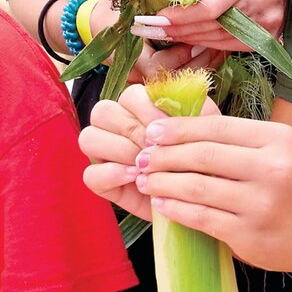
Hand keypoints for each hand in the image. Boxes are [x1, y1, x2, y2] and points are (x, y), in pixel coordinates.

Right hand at [80, 85, 218, 219]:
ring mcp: (106, 153)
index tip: (168, 128)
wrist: (201, 196)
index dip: (146, 110)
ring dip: (119, 150)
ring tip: (144, 165)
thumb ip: (188, 112)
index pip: (129, 95)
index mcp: (140, 108)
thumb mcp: (202, 131)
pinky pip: (90, 174)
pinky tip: (135, 178)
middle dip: (132, 130)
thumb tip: (166, 109)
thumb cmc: (201, 158)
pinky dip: (111, 174)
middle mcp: (117, 126)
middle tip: (154, 148)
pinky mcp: (103, 182)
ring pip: (89, 138)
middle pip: (102, 112)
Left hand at [128, 109, 291, 274]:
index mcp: (279, 140)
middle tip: (141, 157)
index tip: (152, 131)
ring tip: (145, 181)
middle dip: (164, 155)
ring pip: (197, 187)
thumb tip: (184, 129)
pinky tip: (162, 205)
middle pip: (203, 155)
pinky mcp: (250, 236)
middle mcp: (272, 168)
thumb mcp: (285, 152)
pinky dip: (175, 210)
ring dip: (163, 183)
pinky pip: (201, 218)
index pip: (217, 127)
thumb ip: (243, 141)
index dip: (178, 128)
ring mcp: (261, 204)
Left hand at [131, 0, 289, 51]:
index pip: (210, 7)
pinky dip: (203, 43)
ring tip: (162, 34)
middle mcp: (260, 3)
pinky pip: (227, 46)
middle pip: (211, 25)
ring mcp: (265, 26)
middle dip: (177, 28)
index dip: (182, 16)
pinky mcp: (264, 40)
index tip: (158, 17)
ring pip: (216, 38)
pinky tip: (186, 39)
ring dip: (186, 38)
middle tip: (149, 28)